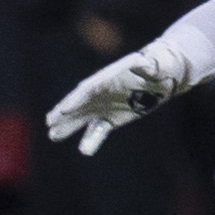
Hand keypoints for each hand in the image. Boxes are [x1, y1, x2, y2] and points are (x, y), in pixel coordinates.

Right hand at [45, 39, 196, 154]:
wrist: (164, 74)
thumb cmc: (160, 65)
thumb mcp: (156, 63)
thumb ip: (149, 65)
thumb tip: (147, 65)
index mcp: (109, 76)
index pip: (89, 88)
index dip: (77, 99)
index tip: (65, 109)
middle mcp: (102, 91)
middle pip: (79, 102)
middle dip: (64, 112)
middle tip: (49, 122)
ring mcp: (105, 105)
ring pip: (83, 117)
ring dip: (68, 126)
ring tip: (52, 135)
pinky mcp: (112, 118)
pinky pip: (99, 129)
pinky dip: (92, 140)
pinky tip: (85, 151)